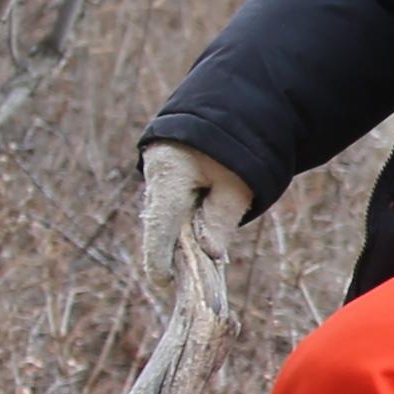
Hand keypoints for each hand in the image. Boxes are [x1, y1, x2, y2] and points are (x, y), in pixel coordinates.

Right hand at [135, 142, 248, 296]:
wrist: (227, 110)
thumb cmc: (235, 149)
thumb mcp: (238, 186)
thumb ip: (222, 220)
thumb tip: (211, 253)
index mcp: (169, 176)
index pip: (160, 225)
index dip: (158, 258)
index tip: (161, 283)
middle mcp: (155, 175)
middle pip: (160, 223)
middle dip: (171, 249)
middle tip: (184, 275)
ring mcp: (156, 174)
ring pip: (165, 214)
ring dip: (178, 234)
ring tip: (198, 251)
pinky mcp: (164, 175)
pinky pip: (169, 205)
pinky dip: (181, 221)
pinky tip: (197, 231)